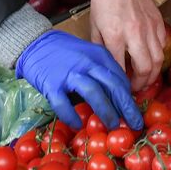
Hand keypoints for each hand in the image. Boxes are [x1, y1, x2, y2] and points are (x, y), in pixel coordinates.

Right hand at [16, 29, 141, 130]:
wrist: (35, 44)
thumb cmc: (65, 52)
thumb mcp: (89, 55)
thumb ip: (102, 70)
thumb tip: (120, 93)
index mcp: (99, 55)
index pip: (119, 78)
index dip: (129, 97)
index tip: (135, 111)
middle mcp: (87, 63)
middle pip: (112, 86)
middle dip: (126, 107)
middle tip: (135, 124)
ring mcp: (69, 74)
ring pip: (93, 93)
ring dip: (106, 111)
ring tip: (113, 126)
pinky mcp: (51, 84)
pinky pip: (63, 104)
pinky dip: (71, 116)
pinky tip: (77, 125)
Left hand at [89, 0, 166, 89]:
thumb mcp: (94, 25)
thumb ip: (100, 48)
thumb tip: (105, 66)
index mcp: (115, 34)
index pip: (119, 68)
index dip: (120, 83)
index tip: (118, 89)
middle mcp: (135, 33)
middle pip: (145, 68)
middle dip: (140, 84)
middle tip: (134, 89)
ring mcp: (149, 27)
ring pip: (158, 60)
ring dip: (152, 74)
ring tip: (144, 80)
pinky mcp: (158, 22)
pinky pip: (162, 45)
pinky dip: (158, 57)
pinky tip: (150, 59)